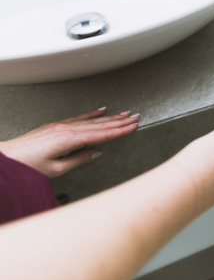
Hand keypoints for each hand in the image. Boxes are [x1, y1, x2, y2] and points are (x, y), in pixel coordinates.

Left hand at [0, 108, 138, 177]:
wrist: (7, 157)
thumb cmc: (27, 166)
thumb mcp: (56, 169)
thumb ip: (79, 159)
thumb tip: (95, 152)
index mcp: (69, 139)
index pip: (101, 135)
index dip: (118, 131)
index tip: (132, 127)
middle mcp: (66, 129)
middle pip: (99, 124)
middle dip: (119, 120)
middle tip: (134, 117)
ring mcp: (60, 125)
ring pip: (91, 120)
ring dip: (110, 116)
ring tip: (124, 113)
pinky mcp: (55, 125)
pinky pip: (79, 117)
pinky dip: (92, 114)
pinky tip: (100, 111)